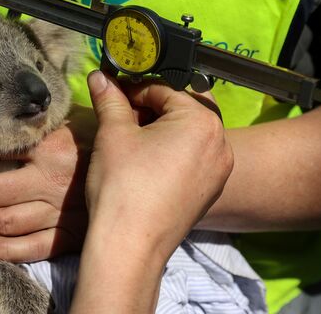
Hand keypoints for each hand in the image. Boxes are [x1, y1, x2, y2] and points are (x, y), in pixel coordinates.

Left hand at [0, 104, 95, 261]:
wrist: (147, 175)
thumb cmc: (105, 144)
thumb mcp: (78, 120)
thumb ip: (46, 115)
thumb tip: (18, 99)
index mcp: (51, 148)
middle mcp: (50, 182)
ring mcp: (59, 213)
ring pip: (4, 222)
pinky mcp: (68, 236)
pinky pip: (30, 249)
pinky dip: (2, 250)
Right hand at [70, 71, 232, 312]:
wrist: (129, 244)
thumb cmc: (123, 185)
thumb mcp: (113, 133)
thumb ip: (110, 99)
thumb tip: (100, 76)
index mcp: (202, 121)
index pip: (165, 89)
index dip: (134, 89)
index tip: (113, 95)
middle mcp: (221, 143)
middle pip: (181, 110)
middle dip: (150, 109)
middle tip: (120, 119)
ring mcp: (218, 170)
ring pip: (187, 134)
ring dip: (159, 131)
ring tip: (130, 143)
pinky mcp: (209, 191)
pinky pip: (192, 158)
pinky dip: (170, 153)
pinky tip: (144, 165)